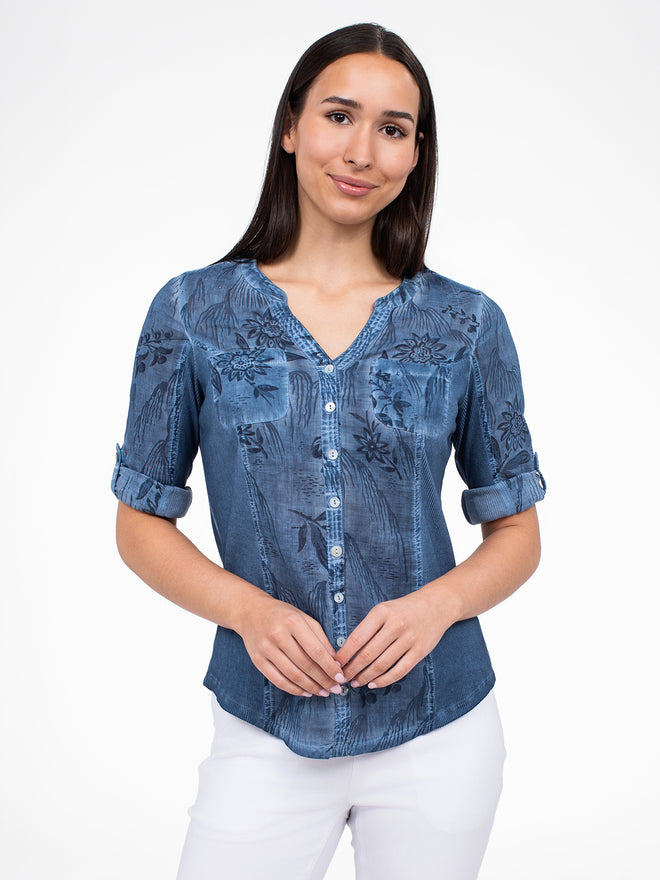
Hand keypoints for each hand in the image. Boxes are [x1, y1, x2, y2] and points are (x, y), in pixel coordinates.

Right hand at [236, 592, 344, 697]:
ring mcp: (265, 648)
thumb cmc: (282, 615)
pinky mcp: (257, 660)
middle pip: (305, 664)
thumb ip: (320, 638)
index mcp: (293, 622)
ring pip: (292, 675)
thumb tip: (334, 662)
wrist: (250, 611)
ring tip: (323, 692)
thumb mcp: (304, 618)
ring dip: (311, 687)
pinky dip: (294, 689)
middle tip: (335, 689)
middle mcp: (278, 635)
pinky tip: (306, 692)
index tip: (340, 677)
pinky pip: (278, 680)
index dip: (330, 667)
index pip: (316, 650)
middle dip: (323, 680)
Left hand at [333, 589, 452, 689]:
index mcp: (382, 612)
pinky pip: (399, 671)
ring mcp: (409, 639)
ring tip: (355, 682)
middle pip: (368, 654)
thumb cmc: (403, 609)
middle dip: (352, 669)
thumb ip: (368, 628)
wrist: (436, 605)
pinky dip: (384, 680)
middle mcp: (395, 625)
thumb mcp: (383, 610)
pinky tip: (373, 683)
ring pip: (382, 665)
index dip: (344, 655)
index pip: (357, 638)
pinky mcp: (419, 651)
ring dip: (365, 677)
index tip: (335, 664)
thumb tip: (347, 652)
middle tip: (342, 677)